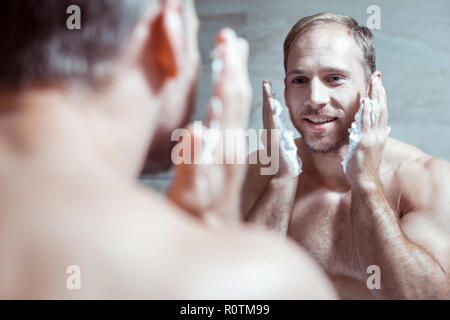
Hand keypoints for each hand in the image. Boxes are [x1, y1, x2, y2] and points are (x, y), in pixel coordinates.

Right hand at [167, 28, 251, 226]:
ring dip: (233, 79)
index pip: (230, 103)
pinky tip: (223, 95)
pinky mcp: (226, 163)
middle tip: (228, 38)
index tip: (226, 43)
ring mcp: (230, 156)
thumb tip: (198, 130)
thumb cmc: (195, 227)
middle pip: (238, 100)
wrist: (210, 245)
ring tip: (229, 54)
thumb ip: (194, 169)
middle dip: (233, 66)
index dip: (228, 71)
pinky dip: (228, 105)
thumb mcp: (190, 202)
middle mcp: (231, 150)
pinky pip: (231, 127)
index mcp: (224, 152)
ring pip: (237, 110)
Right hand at [261, 80, 300, 177]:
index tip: (268, 87)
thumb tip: (281, 137)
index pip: (269, 113)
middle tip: (265, 82)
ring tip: (266, 86)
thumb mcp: (283, 149)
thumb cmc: (285, 166)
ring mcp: (271, 135)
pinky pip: (273, 123)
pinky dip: (271, 112)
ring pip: (268, 114)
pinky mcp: (274, 139)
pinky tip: (271, 102)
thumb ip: (281, 141)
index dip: (268, 99)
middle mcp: (269, 132)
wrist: (284, 177)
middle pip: (266, 110)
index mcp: (272, 133)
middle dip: (266, 95)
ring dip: (267, 99)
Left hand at [346, 72, 390, 187]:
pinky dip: (366, 111)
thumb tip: (361, 129)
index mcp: (379, 134)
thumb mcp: (364, 148)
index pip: (381, 111)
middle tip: (377, 76)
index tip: (378, 83)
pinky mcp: (364, 142)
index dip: (380, 96)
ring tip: (373, 82)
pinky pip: (366, 123)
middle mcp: (379, 134)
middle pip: (381, 107)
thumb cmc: (361, 167)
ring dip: (374, 96)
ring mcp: (373, 137)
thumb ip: (363, 137)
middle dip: (378, 90)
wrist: (365, 181)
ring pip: (375, 112)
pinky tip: (365, 101)